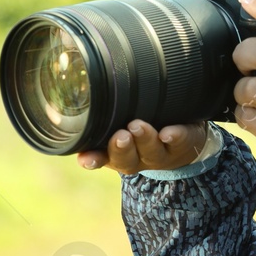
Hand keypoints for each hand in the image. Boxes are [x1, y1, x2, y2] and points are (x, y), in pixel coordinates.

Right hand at [78, 120, 209, 174]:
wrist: (187, 143)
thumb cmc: (144, 132)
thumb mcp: (121, 126)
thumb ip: (102, 119)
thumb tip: (68, 95)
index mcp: (118, 154)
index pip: (100, 159)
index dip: (93, 160)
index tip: (87, 159)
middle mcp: (139, 157)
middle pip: (126, 159)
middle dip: (120, 148)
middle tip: (119, 136)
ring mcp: (162, 153)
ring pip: (151, 150)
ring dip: (144, 139)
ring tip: (138, 126)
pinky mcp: (184, 141)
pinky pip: (180, 140)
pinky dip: (175, 136)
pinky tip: (169, 133)